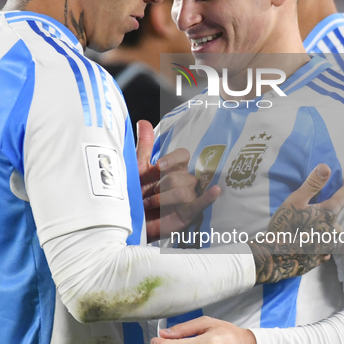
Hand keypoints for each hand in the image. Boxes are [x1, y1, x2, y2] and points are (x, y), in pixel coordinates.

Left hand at [136, 120, 220, 242]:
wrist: (128, 220)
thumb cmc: (134, 194)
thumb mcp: (137, 169)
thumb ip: (144, 147)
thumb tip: (144, 122)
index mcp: (173, 169)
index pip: (183, 155)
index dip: (173, 158)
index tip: (158, 166)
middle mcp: (183, 181)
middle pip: (181, 175)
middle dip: (162, 185)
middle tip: (149, 193)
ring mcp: (188, 198)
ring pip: (184, 190)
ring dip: (163, 198)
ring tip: (150, 205)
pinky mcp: (188, 214)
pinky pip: (201, 203)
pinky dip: (209, 197)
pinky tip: (215, 191)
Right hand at [249, 163, 343, 282]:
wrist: (274, 257)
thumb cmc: (283, 226)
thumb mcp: (295, 201)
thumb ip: (312, 184)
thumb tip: (326, 167)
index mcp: (329, 213)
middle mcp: (334, 229)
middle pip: (334, 216)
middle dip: (323, 214)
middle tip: (304, 217)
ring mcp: (329, 244)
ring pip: (329, 231)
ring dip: (319, 229)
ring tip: (301, 231)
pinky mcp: (322, 256)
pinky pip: (323, 245)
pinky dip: (316, 242)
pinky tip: (304, 242)